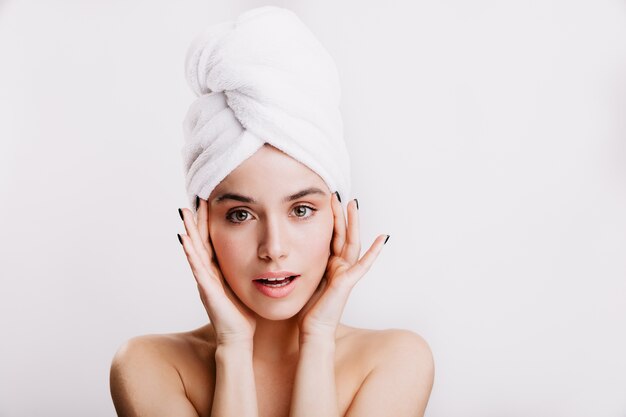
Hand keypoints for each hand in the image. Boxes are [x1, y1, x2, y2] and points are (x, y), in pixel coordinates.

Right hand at [178, 198, 256, 345]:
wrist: (239, 338)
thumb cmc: (244, 314)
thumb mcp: (246, 285)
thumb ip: (248, 271)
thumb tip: (263, 257)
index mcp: (218, 271)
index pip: (212, 241)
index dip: (209, 222)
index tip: (210, 201)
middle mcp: (208, 273)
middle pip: (200, 241)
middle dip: (196, 220)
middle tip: (194, 198)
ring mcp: (205, 281)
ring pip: (194, 251)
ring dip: (189, 230)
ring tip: (184, 212)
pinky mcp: (206, 290)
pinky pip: (196, 267)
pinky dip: (189, 253)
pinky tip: (184, 239)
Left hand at [297, 194, 387, 339]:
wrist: (313, 329)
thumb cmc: (307, 309)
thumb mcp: (304, 279)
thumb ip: (305, 264)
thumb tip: (290, 250)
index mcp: (330, 266)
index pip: (332, 237)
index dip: (332, 219)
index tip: (328, 202)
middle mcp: (340, 267)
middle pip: (344, 235)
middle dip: (342, 215)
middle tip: (340, 195)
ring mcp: (346, 274)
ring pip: (352, 242)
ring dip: (354, 223)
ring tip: (353, 205)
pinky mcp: (348, 282)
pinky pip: (363, 264)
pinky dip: (374, 251)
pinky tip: (382, 239)